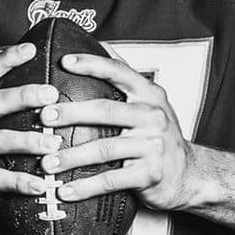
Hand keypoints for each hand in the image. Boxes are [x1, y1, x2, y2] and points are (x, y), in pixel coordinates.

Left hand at [38, 49, 199, 211]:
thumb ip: (126, 76)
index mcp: (149, 94)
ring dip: (71, 156)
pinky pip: (111, 180)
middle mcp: (152, 116)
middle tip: (44, 117)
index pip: (118, 72)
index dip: (91, 64)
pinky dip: (85, 187)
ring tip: (46, 162)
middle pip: (104, 110)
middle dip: (70, 113)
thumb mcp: (150, 101)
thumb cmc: (160, 133)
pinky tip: (65, 190)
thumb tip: (103, 44)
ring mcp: (153, 145)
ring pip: (104, 148)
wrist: (190, 174)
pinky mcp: (150, 173)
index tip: (64, 61)